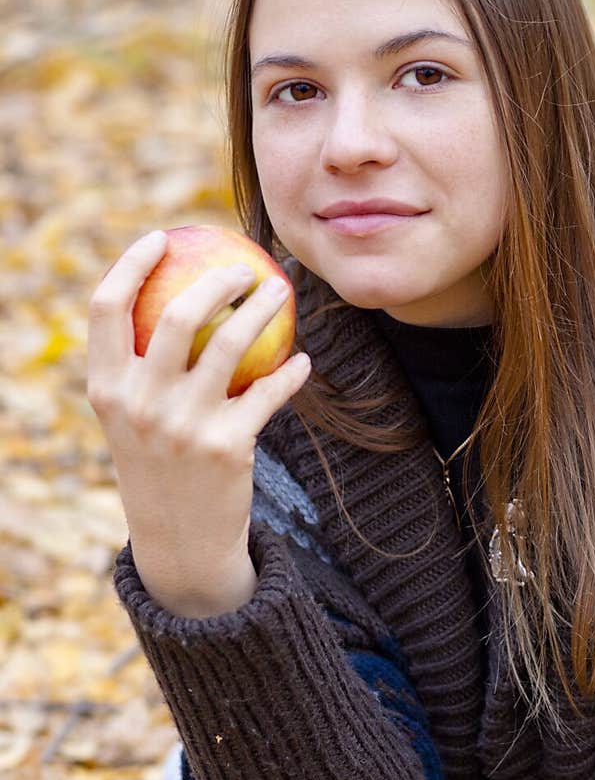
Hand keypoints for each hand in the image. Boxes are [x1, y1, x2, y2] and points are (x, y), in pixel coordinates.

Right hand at [87, 230, 310, 612]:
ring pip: (230, 344)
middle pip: (177, 315)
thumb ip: (142, 366)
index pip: (107, 308)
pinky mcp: (227, 447)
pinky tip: (303, 360)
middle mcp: (138, 403)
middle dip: (216, 279)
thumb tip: (175, 292)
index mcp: (106, 389)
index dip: (131, 264)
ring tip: (281, 293)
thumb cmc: (160, 464)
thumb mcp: (133, 418)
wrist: (181, 542)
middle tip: (245, 267)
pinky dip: (290, 372)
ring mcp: (182, 426)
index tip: (162, 237)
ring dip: (263, 309)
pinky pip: (268, 392)